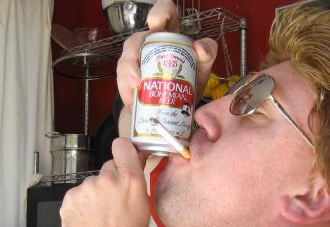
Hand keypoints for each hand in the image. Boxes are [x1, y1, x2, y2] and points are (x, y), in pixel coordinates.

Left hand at [59, 138, 150, 226]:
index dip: (123, 151)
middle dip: (111, 181)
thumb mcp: (143, 210)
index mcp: (130, 180)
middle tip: (114, 203)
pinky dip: (82, 206)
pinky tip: (89, 222)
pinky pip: (78, 196)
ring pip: (92, 185)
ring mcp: (85, 188)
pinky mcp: (69, 198)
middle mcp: (106, 179)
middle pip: (108, 169)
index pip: (122, 146)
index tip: (125, 157)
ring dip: (95, 196)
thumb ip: (136, 182)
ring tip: (100, 219)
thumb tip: (136, 162)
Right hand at [116, 0, 217, 135]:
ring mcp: (135, 64)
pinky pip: (122, 82)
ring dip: (128, 71)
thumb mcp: (202, 67)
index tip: (157, 21)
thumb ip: (208, 53)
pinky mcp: (127, 82)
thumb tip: (198, 46)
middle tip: (141, 65)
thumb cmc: (187, 83)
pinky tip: (132, 98)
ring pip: (125, 61)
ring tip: (135, 85)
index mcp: (168, 36)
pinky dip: (126, 90)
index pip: (163, 14)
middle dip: (134, 50)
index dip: (159, 12)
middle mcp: (148, 47)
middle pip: (136, 39)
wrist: (173, 112)